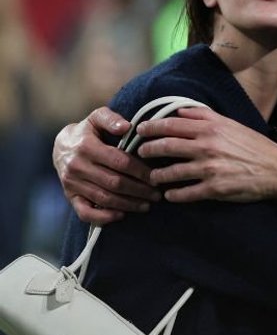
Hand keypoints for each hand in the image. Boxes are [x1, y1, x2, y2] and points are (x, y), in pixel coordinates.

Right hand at [54, 107, 160, 223]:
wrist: (61, 146)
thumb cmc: (87, 131)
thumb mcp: (97, 118)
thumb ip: (111, 119)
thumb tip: (127, 127)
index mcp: (86, 147)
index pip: (119, 162)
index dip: (140, 172)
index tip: (156, 177)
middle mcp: (77, 167)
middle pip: (114, 183)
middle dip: (139, 191)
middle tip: (157, 195)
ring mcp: (71, 183)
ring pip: (104, 198)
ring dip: (128, 204)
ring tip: (147, 205)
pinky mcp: (69, 196)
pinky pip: (84, 212)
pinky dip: (103, 217)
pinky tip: (121, 215)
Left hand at [140, 107, 276, 201]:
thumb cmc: (256, 146)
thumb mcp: (232, 124)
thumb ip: (206, 116)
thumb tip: (180, 111)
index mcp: (211, 128)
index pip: (171, 125)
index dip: (151, 127)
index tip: (140, 130)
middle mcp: (207, 146)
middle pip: (165, 146)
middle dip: (147, 150)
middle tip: (141, 153)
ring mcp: (209, 168)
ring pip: (171, 172)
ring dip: (157, 175)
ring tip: (154, 177)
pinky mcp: (214, 188)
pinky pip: (185, 193)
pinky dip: (174, 195)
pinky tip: (170, 195)